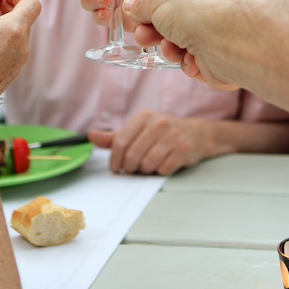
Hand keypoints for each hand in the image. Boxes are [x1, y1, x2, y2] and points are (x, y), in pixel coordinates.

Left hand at [89, 110, 205, 174]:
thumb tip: (91, 136)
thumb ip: (115, 137)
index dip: (115, 159)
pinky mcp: (184, 149)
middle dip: (130, 167)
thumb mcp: (138, 130)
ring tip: (147, 166)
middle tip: (133, 169)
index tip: (116, 168)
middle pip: (133, 155)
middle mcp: (159, 123)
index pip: (120, 141)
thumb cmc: (162, 133)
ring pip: (147, 163)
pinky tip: (162, 165)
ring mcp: (173, 135)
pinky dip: (159, 171)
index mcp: (144, 116)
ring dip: (145, 170)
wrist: (196, 134)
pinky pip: (163, 169)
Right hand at [124, 0, 243, 90]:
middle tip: (141, 35)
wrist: (226, 40)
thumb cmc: (196, 10)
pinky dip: (188, 61)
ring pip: (183, 42)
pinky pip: (195, 60)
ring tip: (166, 47)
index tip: (138, 13)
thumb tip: (130, 7)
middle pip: (176, 19)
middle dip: (155, 30)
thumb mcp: (158, 2)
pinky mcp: (220, 56)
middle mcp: (216, 3)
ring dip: (170, 47)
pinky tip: (189, 59)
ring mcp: (219, 31)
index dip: (155, 4)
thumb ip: (142, 6)